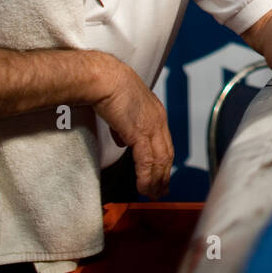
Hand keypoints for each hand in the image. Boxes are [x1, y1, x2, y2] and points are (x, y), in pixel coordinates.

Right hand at [93, 59, 173, 198]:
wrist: (104, 78)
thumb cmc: (109, 86)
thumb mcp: (122, 108)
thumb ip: (125, 126)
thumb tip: (123, 141)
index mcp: (156, 113)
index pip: (165, 143)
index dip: (164, 161)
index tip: (162, 174)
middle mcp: (158, 120)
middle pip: (167, 154)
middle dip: (164, 175)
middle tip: (161, 191)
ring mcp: (152, 127)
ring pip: (160, 161)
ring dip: (156, 181)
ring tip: (152, 194)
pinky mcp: (140, 133)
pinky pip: (147, 162)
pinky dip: (146, 177)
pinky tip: (143, 187)